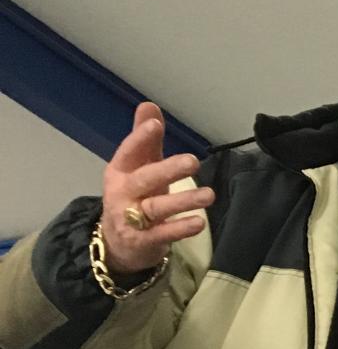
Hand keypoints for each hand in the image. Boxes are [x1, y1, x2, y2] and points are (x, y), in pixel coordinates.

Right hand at [98, 103, 212, 276]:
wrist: (117, 244)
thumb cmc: (134, 196)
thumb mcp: (138, 167)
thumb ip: (146, 140)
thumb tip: (149, 105)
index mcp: (120, 172)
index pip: (128, 152)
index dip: (140, 138)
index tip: (155, 125)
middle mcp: (123, 193)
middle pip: (144, 179)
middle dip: (167, 170)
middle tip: (193, 161)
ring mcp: (131, 219)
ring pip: (157, 208)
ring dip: (183, 201)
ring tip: (209, 195)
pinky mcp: (144, 241)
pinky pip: (163, 234)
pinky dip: (180, 228)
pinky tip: (199, 222)